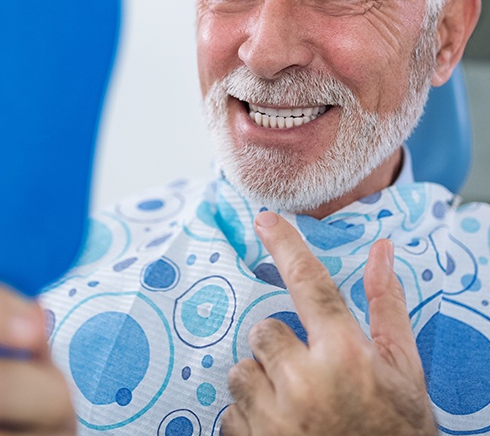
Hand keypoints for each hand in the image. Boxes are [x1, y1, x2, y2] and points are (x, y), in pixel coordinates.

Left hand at [222, 212, 436, 435]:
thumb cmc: (397, 433)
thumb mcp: (403, 372)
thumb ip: (386, 307)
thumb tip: (381, 250)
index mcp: (345, 356)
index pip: (310, 283)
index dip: (286, 245)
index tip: (265, 219)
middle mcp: (305, 382)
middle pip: (263, 331)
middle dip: (280, 347)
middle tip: (307, 374)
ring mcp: (273, 419)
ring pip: (241, 371)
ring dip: (262, 384)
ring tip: (296, 409)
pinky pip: (231, 413)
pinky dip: (250, 420)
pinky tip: (282, 434)